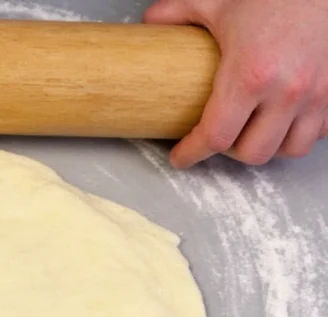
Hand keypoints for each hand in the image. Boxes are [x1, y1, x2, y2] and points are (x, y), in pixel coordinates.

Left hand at [144, 0, 327, 167]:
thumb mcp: (217, 0)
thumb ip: (178, 12)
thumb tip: (150, 23)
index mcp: (251, 74)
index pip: (215, 137)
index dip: (191, 153)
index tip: (180, 156)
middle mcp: (287, 90)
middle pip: (252, 153)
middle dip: (228, 152)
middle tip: (215, 137)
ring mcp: (317, 93)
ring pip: (288, 149)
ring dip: (265, 146)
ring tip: (249, 132)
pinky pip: (317, 133)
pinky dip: (297, 133)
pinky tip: (281, 121)